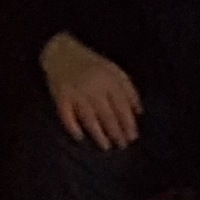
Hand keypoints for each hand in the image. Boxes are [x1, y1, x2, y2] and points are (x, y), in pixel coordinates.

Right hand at [38, 34, 142, 149]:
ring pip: (89, 118)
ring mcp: (76, 93)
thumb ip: (129, 90)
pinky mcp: (60, 97)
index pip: (122, 106)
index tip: (133, 136)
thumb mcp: (115, 71)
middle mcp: (94, 88)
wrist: (61, 52)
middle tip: (122, 145)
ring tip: (106, 146)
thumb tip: (139, 112)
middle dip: (116, 132)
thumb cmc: (92, 64)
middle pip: (107, 115)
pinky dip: (72, 127)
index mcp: (109, 81)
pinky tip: (79, 137)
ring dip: (98, 134)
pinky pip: (66, 115)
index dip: (128, 123)